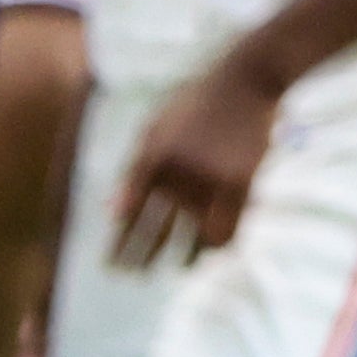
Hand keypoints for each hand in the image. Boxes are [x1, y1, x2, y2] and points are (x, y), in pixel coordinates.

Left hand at [113, 57, 279, 267]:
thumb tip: (112, 212)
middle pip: (156, 232)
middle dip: (141, 260)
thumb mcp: (155, 128)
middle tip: (135, 276)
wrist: (245, 80)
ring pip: (193, 237)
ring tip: (180, 267)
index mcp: (151, 157)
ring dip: (183, 259)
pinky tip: (212, 251)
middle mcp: (178, 173)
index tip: (111, 267)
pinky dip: (218, 245)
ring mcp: (210, 180)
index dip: (119, 244)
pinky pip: (228, 229)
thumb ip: (134, 170)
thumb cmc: (196, 102)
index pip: (129, 214)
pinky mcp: (242, 183)